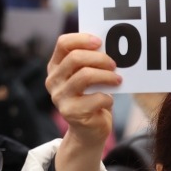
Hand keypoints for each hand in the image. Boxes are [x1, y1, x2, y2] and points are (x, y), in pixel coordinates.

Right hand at [46, 32, 118, 170]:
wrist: (88, 131)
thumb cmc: (91, 98)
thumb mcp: (87, 78)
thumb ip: (90, 63)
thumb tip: (109, 47)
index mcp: (55, 67)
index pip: (63, 43)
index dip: (82, 39)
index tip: (100, 41)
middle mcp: (52, 80)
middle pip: (74, 58)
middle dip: (99, 58)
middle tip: (114, 64)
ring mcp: (59, 97)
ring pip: (85, 76)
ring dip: (107, 76)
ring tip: (118, 80)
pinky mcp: (71, 112)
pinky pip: (95, 98)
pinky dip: (107, 97)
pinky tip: (109, 100)